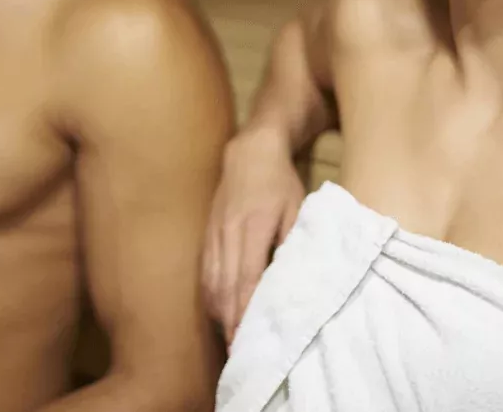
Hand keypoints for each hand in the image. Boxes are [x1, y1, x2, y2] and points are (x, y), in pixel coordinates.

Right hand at [203, 129, 305, 347]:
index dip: (245, 308)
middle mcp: (230, 231)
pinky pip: (205, 270)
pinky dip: (211, 295)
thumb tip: (294, 276)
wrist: (251, 151)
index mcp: (255, 225)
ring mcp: (215, 232)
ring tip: (230, 339)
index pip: (246, 275)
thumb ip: (294, 240)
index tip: (248, 335)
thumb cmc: (281, 181)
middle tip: (239, 351)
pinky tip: (220, 311)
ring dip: (220, 312)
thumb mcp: (297, 206)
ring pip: (212, 280)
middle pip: (225, 284)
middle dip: (231, 321)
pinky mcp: (208, 232)